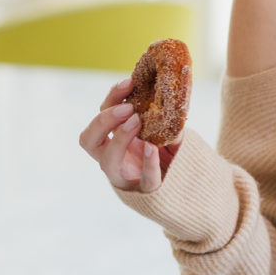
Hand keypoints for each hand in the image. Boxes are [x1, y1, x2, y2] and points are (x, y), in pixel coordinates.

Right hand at [78, 76, 180, 193]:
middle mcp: (113, 158)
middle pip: (89, 139)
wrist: (186, 187)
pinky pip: (146, 180)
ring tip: (137, 121)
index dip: (112, 98)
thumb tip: (173, 99)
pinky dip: (149, 163)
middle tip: (128, 108)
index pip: (102, 115)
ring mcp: (127, 177)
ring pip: (107, 162)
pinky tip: (152, 148)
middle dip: (104, 120)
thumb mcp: (169, 131)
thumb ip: (168, 119)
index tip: (130, 82)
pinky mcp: (147, 193)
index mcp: (115, 139)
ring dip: (119, 138)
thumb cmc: (171, 155)